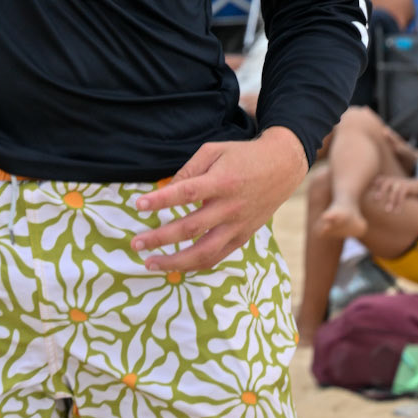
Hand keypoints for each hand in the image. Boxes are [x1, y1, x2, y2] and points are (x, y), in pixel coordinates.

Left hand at [130, 127, 308, 273]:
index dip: (161, 200)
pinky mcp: (243, 237)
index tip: (139, 204)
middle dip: (159, 238)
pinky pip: (217, 257)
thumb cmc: (243, 156)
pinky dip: (195, 264)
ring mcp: (238, 226)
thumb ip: (189, 171)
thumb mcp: (215, 151)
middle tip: (135, 243)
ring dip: (174, 262)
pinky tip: (176, 266)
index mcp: (221, 182)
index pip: (186, 193)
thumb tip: (165, 191)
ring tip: (150, 264)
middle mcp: (230, 207)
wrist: (282, 167)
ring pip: (204, 252)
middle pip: (190, 228)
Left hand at [367, 172, 415, 214]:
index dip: (371, 185)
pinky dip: (400, 204)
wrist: (416, 185)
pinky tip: (398, 212)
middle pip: (385, 183)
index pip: (377, 180)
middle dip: (380, 191)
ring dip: (391, 201)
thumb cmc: (399, 188)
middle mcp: (392, 180)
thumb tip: (369, 199)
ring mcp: (400, 183)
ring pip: (394, 191)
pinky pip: (403, 196)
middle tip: (376, 199)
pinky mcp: (407, 187)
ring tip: (388, 210)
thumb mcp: (390, 187)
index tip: (365, 193)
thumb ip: (381, 190)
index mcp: (386, 179)